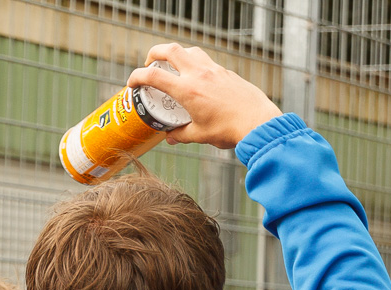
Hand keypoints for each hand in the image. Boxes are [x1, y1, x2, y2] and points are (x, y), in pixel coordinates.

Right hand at [128, 44, 281, 150]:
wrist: (258, 123)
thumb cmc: (229, 129)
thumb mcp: (200, 135)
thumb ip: (182, 134)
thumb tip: (170, 137)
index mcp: (187, 90)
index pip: (153, 76)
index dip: (137, 77)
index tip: (132, 84)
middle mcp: (199, 74)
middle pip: (170, 50)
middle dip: (155, 53)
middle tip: (150, 64)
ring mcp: (214, 70)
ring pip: (189, 50)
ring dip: (176, 54)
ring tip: (173, 66)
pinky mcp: (226, 72)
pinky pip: (206, 60)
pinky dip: (195, 63)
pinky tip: (196, 78)